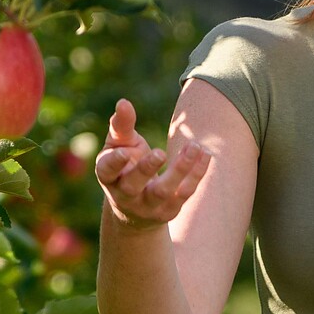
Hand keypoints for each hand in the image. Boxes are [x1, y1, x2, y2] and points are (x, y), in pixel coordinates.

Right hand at [95, 98, 210, 228]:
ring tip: (193, 146)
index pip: (107, 171)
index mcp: (109, 177)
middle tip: (161, 153)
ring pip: (163, 192)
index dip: (115, 163)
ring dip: (180, 169)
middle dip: (147, 169)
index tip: (125, 152)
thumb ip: (121, 126)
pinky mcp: (168, 211)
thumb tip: (123, 102)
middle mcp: (125, 196)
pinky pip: (185, 193)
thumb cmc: (125, 167)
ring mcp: (147, 206)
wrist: (135, 211)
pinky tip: (205, 154)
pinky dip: (196, 174)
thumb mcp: (119, 146)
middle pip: (133, 186)